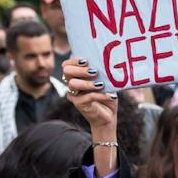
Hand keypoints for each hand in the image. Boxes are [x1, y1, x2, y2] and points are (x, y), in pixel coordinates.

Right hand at [62, 59, 119, 173]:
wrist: (108, 116)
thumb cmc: (107, 95)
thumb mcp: (106, 81)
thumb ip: (103, 72)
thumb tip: (110, 61)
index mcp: (76, 76)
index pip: (67, 65)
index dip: (74, 61)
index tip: (86, 61)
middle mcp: (72, 84)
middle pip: (67, 72)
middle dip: (80, 70)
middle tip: (94, 72)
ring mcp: (74, 94)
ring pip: (73, 84)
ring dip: (88, 83)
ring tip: (101, 85)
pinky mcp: (79, 104)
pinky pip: (87, 97)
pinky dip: (100, 95)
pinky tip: (110, 96)